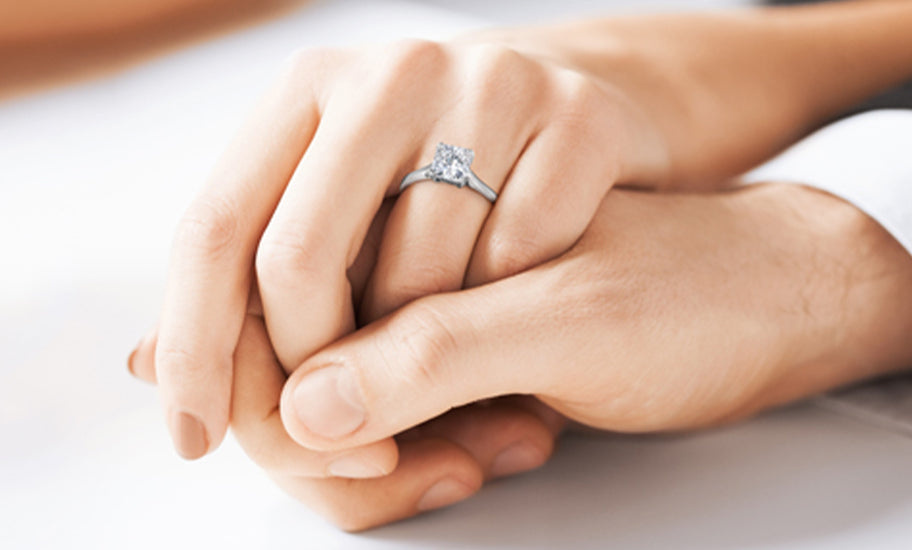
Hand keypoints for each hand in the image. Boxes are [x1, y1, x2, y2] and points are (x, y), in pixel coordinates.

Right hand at [131, 182, 911, 529]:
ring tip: (500, 449)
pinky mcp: (440, 321)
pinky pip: (382, 400)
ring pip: (321, 383)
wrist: (766, 296)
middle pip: (268, 328)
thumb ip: (437, 352)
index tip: (268, 442)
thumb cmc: (695, 287)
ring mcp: (406, 267)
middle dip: (326, 431)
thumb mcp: (572, 318)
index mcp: (399, 144)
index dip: (217, 350)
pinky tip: (497, 445)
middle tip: (430, 471)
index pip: (248, 254)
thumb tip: (305, 404)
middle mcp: (384, 200)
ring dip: (390, 449)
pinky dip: (424, 447)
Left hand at [134, 36, 669, 458]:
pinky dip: (507, 308)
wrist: (589, 118)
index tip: (194, 434)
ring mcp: (488, 85)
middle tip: (337, 419)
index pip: (215, 227)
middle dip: (308, 367)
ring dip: (419, 353)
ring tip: (440, 346)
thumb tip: (144, 361)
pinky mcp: (576, 115)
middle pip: (297, 259)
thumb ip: (248, 286)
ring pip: (417, 280)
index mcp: (309, 90)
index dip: (194, 344)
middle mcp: (389, 74)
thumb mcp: (339, 215)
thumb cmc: (447, 184)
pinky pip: (517, 262)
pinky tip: (513, 297)